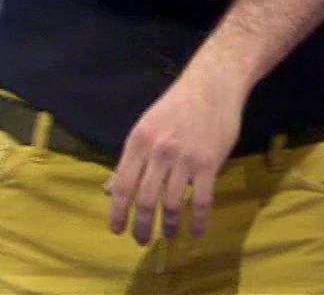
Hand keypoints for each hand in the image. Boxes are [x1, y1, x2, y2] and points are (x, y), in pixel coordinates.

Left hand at [106, 67, 243, 243]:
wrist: (213, 84)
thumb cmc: (177, 105)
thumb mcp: (146, 127)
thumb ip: (131, 160)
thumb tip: (110, 189)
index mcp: (139, 141)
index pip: (122, 185)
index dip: (118, 212)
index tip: (117, 230)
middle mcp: (159, 151)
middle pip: (144, 199)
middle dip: (141, 225)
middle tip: (141, 240)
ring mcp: (185, 158)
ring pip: (171, 203)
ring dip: (168, 225)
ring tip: (167, 235)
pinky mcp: (209, 163)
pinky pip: (201, 200)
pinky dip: (198, 221)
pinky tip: (196, 232)